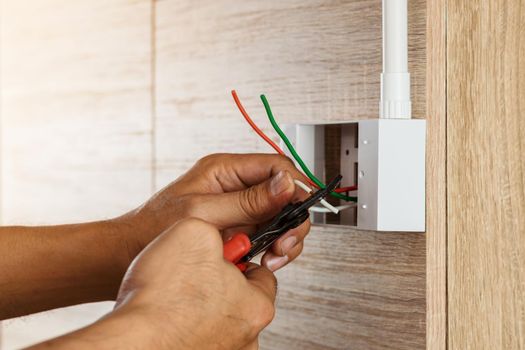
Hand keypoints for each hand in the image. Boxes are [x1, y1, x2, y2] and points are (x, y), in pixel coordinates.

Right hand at [117, 219, 276, 349]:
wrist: (129, 343)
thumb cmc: (160, 299)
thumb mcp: (195, 232)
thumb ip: (217, 230)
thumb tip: (217, 235)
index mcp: (257, 306)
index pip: (262, 273)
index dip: (237, 257)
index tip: (217, 254)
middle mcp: (247, 338)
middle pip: (239, 298)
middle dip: (217, 282)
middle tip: (192, 273)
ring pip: (217, 319)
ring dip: (200, 306)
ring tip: (174, 296)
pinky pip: (195, 336)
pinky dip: (184, 326)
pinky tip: (166, 316)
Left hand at [121, 153, 310, 270]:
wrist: (130, 254)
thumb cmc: (154, 227)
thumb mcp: (203, 212)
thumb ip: (247, 200)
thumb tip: (284, 184)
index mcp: (225, 170)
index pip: (274, 166)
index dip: (293, 184)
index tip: (300, 206)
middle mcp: (235, 187)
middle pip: (284, 193)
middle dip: (292, 218)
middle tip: (286, 241)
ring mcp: (239, 210)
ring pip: (280, 216)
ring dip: (286, 237)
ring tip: (276, 256)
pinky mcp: (239, 230)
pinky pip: (268, 235)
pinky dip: (274, 248)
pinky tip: (266, 260)